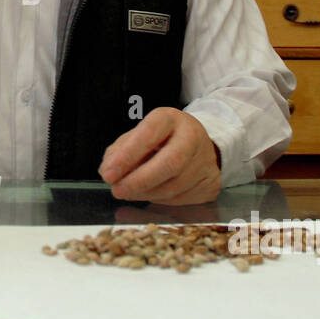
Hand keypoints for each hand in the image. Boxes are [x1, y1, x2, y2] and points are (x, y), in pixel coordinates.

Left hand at [98, 107, 221, 205]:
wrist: (197, 146)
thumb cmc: (161, 140)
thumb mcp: (138, 136)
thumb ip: (119, 151)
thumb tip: (108, 171)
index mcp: (170, 118)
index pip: (149, 134)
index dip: (127, 156)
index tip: (108, 174)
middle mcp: (193, 136)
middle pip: (170, 163)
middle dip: (139, 181)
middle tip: (117, 191)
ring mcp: (206, 161)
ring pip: (175, 186)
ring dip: (146, 194)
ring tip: (129, 192)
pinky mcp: (211, 183)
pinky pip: (182, 199)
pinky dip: (161, 200)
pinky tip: (151, 193)